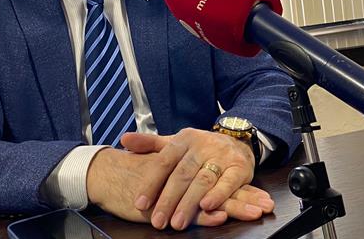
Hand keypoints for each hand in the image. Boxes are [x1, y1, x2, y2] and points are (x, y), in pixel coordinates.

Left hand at [121, 128, 257, 229]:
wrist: (237, 140)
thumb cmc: (199, 148)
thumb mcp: (175, 142)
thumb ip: (149, 143)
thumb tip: (124, 140)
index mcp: (183, 140)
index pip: (163, 162)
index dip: (151, 183)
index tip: (140, 203)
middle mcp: (201, 146)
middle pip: (181, 175)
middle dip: (168, 200)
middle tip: (158, 221)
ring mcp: (221, 155)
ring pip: (202, 181)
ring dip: (189, 202)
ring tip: (177, 223)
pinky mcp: (239, 167)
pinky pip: (228, 182)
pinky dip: (218, 194)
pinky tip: (207, 207)